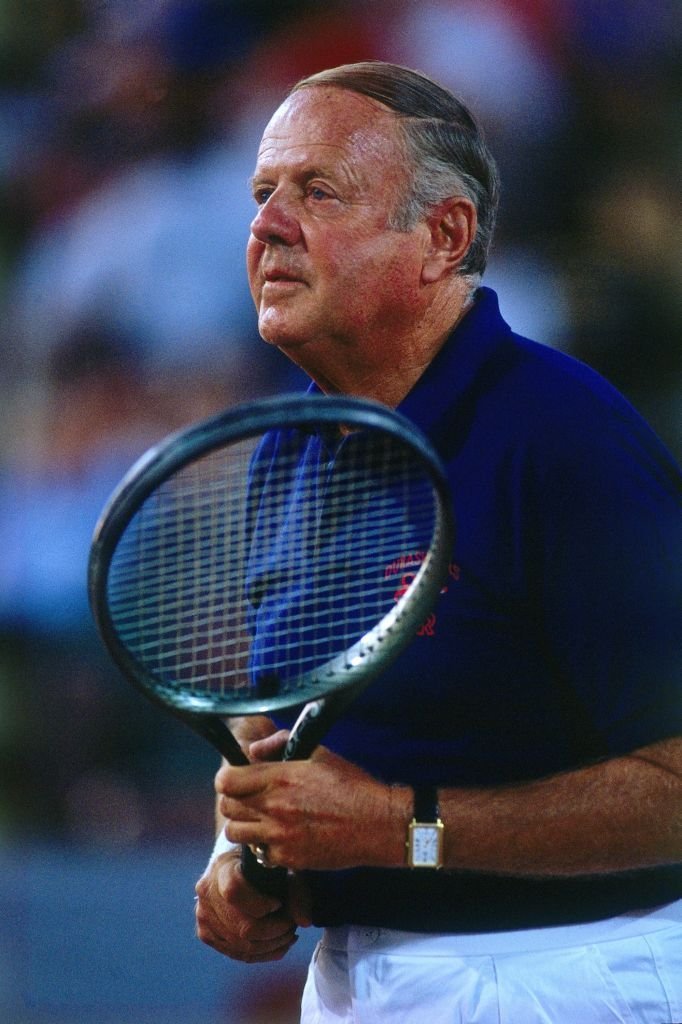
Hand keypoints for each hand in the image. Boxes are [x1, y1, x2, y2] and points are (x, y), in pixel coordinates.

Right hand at [194, 844, 310, 962]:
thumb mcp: (283, 868)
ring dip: (272, 945)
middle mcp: (207, 893)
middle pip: (242, 927)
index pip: (234, 892)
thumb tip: (304, 922)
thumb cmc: (264, 865)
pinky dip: (262, 953)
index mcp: (221, 868)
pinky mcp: (206, 934)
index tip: (278, 902)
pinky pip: (236, 953)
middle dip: (274, 932)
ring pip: (241, 945)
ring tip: (288, 934)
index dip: (260, 904)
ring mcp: (204, 916)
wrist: (239, 867)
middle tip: (291, 925)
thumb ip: (297, 891)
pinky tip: (278, 944)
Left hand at [216, 743, 408, 871]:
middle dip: (234, 800)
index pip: (227, 780)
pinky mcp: (288, 858)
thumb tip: (253, 750)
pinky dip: (264, 846)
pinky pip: (258, 854)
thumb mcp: (318, 753)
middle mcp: (275, 807)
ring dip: (244, 824)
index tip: (238, 778)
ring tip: (261, 818)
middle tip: (250, 798)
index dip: (229, 778)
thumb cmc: (351, 785)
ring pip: (235, 833)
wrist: (377, 824)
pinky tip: (281, 836)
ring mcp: (279, 836)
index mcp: (280, 777)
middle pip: (226, 807)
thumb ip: (280, 744)